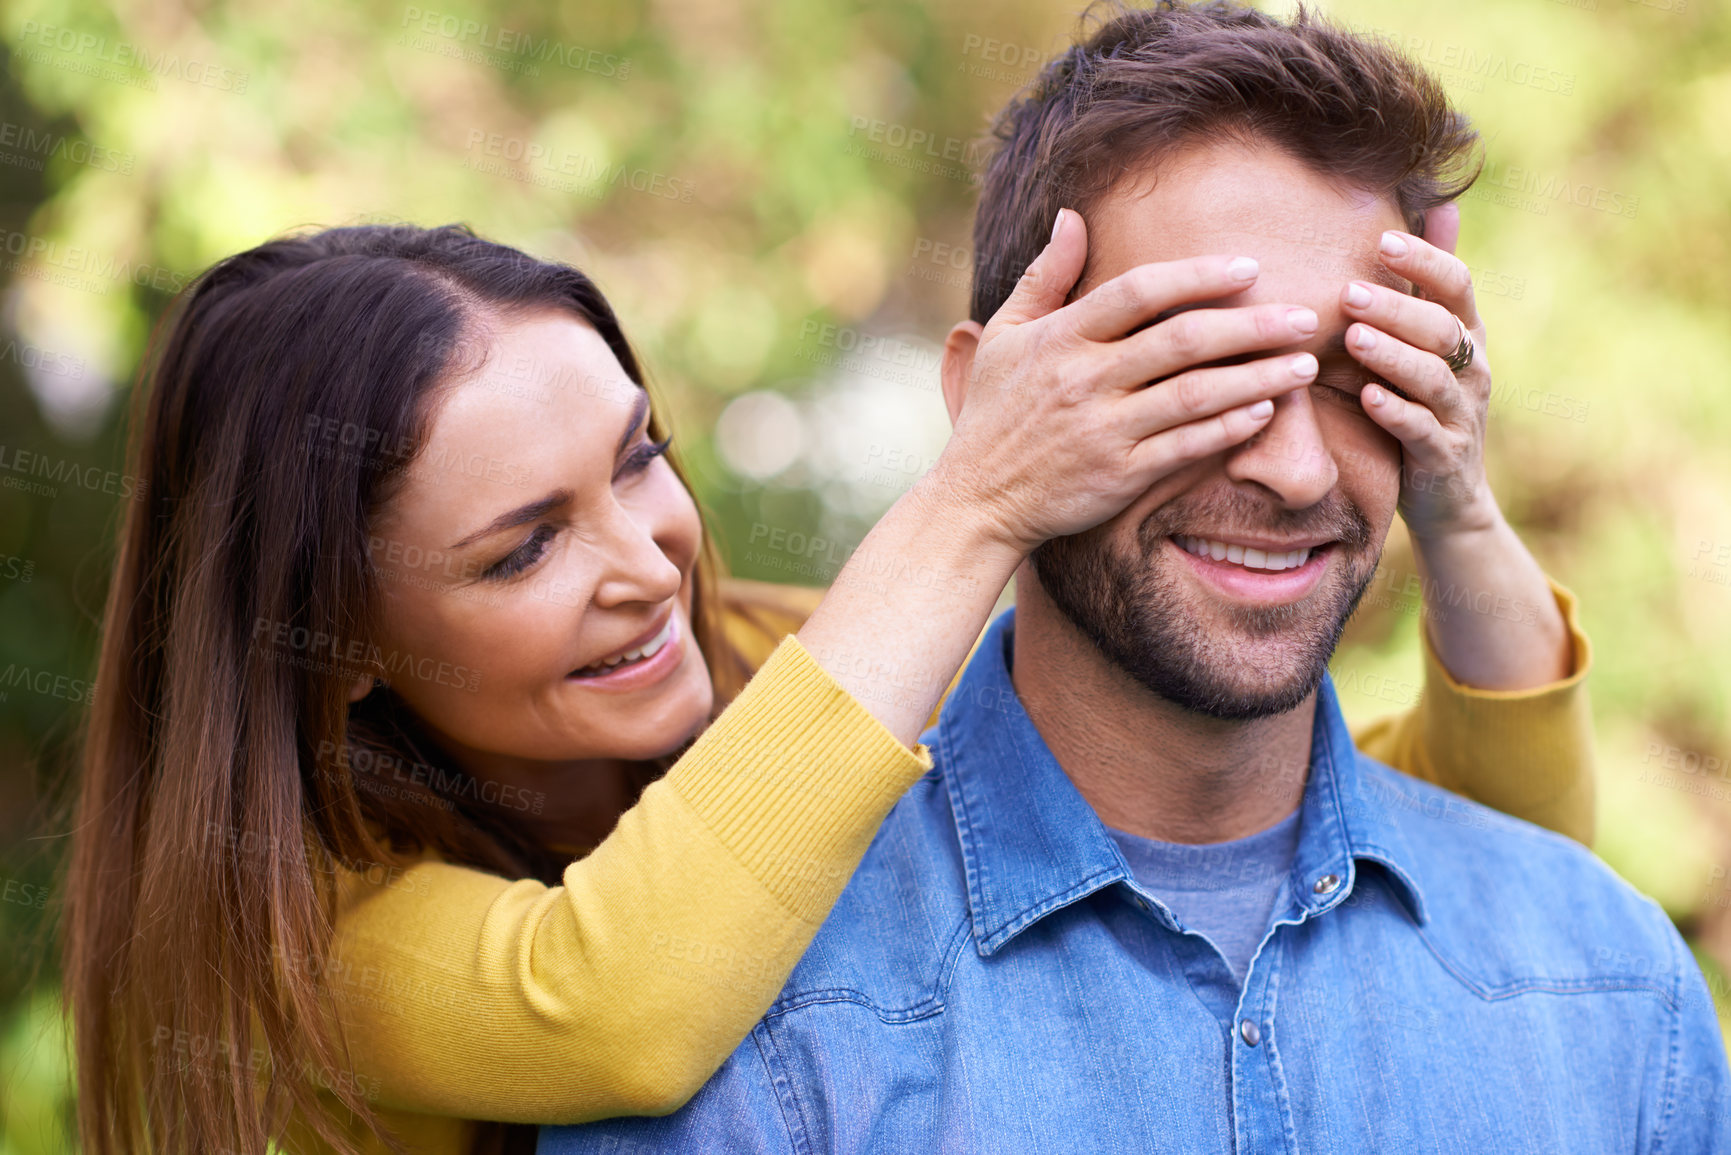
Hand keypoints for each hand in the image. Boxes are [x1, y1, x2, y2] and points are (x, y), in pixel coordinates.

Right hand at [931, 208, 1323, 554]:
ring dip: (1258, 377)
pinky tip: (1266, 411)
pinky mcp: (1118, 476)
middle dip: (1252, 325)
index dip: (1198, 275)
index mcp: (1059, 338)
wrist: (976, 500)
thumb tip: (1071, 216)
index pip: (1139, 292)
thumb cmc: (993, 413)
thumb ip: (1043, 276)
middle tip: (1304, 316)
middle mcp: (1084, 380)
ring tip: (1304, 364)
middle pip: (1182, 340)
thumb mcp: (1002, 337)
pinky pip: (1185, 446)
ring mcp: (1103, 430)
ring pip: (1195, 394)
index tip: (1248, 268)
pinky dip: (1229, 428)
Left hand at [1340, 201, 1498, 541]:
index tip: (1382, 240)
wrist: (1448, 497)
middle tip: (1350, 292)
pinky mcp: (1443, 456)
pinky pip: (1422, 431)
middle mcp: (1473, 370)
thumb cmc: (1425, 406)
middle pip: (1442, 328)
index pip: (1458, 285)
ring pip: (1434, 378)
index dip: (1426, 260)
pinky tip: (1366, 397)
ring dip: (1393, 355)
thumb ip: (1431, 284)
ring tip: (1353, 338)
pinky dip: (1395, 413)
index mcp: (1467, 336)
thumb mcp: (1431, 345)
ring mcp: (1461, 414)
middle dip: (1398, 308)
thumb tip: (1441, 205)